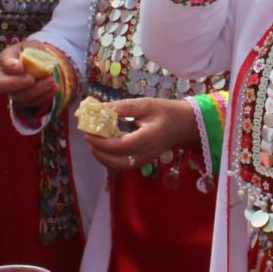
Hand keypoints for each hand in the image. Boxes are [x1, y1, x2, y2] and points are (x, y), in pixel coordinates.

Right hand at [0, 43, 58, 109]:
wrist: (39, 65)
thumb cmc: (32, 52)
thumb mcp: (33, 45)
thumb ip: (34, 49)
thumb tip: (37, 60)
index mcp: (5, 59)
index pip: (4, 63)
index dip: (10, 66)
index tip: (20, 67)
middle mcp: (4, 77)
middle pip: (2, 85)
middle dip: (17, 83)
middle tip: (31, 79)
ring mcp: (13, 91)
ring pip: (20, 96)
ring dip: (37, 90)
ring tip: (51, 81)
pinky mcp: (24, 99)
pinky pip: (32, 102)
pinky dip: (45, 96)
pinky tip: (55, 88)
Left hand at [83, 97, 197, 172]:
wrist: (185, 125)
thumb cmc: (167, 112)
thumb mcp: (146, 104)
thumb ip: (123, 107)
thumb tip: (100, 108)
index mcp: (146, 139)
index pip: (119, 146)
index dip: (100, 141)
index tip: (86, 131)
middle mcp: (144, 154)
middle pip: (116, 163)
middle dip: (98, 152)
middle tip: (88, 137)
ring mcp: (144, 161)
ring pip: (118, 167)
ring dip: (103, 157)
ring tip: (94, 141)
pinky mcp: (142, 161)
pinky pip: (122, 164)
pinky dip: (110, 157)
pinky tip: (105, 145)